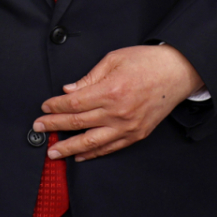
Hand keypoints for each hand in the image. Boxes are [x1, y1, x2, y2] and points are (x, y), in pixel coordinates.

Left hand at [32, 44, 203, 161]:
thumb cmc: (146, 62)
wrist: (178, 72)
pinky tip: (81, 156)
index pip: (74, 103)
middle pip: (78, 123)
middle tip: (38, 128)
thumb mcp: (113, 59)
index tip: (44, 108)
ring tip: (54, 152)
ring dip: (70, 148)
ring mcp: (128, 127)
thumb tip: (69, 90)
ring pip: (92, 142)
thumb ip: (89, 77)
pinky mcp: (137, 134)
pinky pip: (111, 148)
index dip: (56, 107)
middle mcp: (118, 113)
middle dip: (55, 127)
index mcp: (110, 91)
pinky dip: (94, 153)